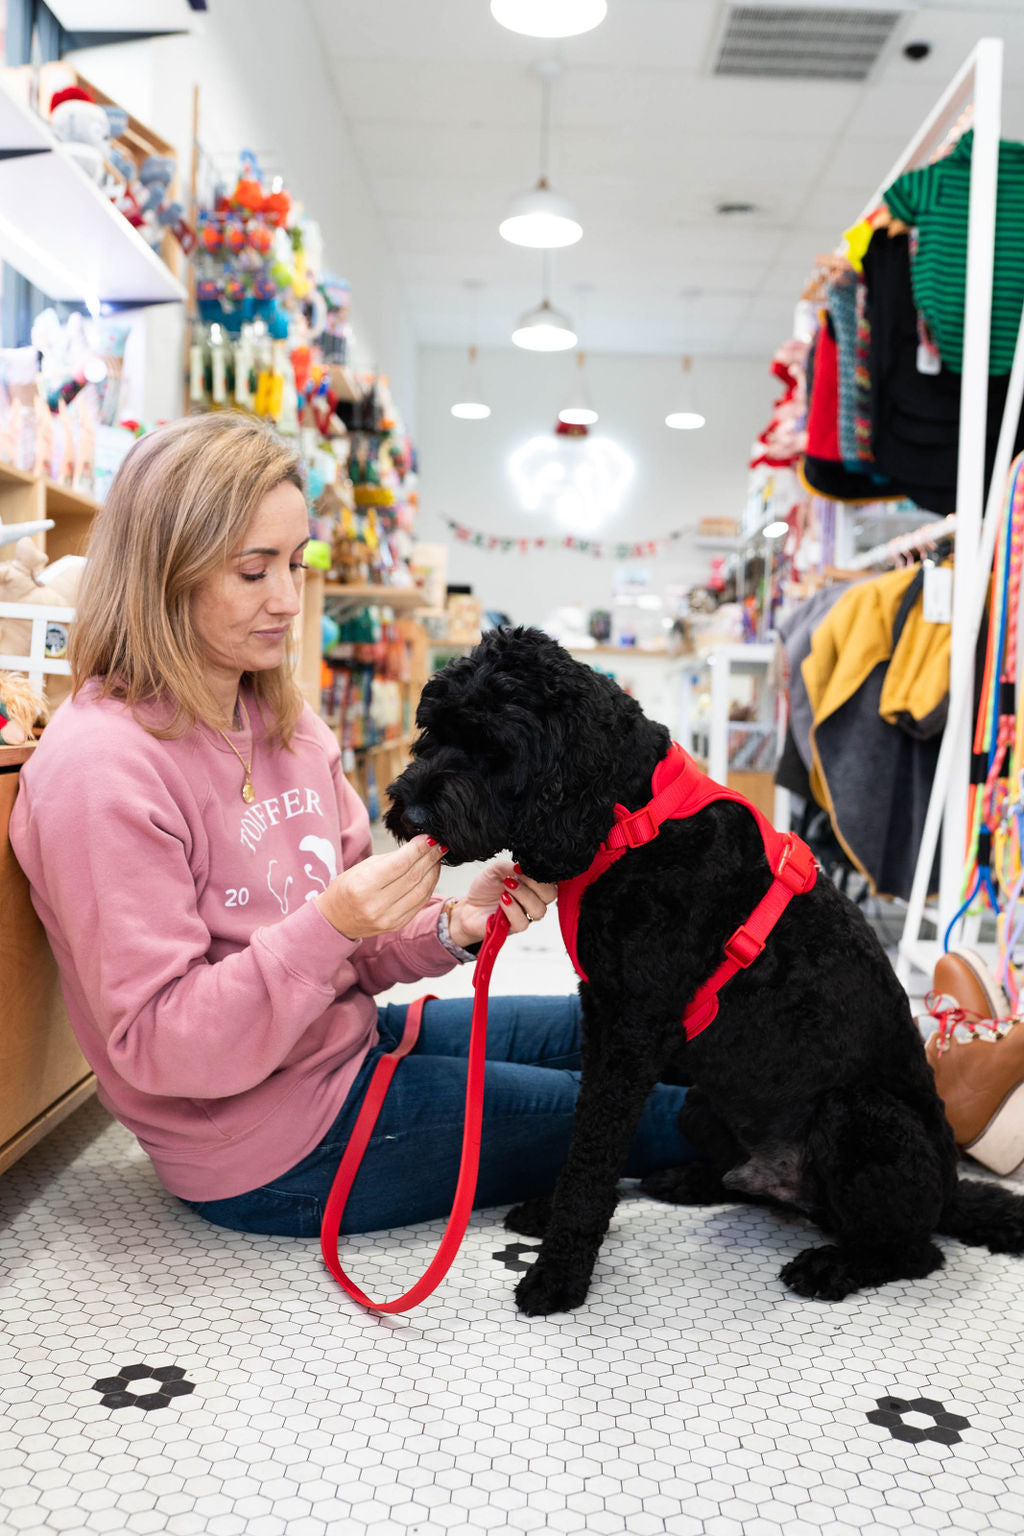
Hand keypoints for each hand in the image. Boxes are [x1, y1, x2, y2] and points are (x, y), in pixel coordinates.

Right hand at [316, 835, 443, 939]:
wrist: (336, 920)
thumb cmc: (347, 888)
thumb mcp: (362, 867)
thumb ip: (391, 859)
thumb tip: (419, 847)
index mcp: (362, 886)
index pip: (399, 864)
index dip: (418, 849)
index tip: (429, 838)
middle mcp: (376, 905)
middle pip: (413, 876)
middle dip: (429, 857)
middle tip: (439, 844)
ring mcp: (388, 918)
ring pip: (421, 891)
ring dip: (433, 872)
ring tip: (437, 858)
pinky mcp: (397, 925)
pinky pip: (420, 903)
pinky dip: (429, 886)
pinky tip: (431, 874)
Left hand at [447, 860, 556, 946]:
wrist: (469, 907)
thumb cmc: (485, 888)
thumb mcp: (495, 870)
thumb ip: (509, 866)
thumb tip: (522, 865)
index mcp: (533, 885)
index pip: (550, 880)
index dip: (543, 874)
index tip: (528, 866)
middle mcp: (534, 900)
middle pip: (550, 895)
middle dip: (535, 884)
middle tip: (516, 877)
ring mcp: (525, 915)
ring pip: (539, 910)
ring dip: (523, 896)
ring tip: (507, 887)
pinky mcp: (514, 928)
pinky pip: (523, 922)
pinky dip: (513, 909)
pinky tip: (503, 900)